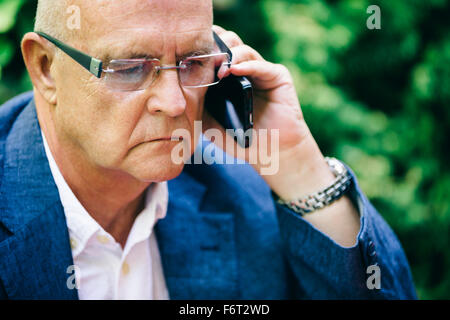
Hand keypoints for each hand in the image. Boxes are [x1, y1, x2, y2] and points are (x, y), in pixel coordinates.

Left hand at [203, 26, 359, 246]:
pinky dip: (247, 65)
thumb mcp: (210, 124)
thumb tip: (174, 95)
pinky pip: (261, 65)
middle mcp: (244, 69)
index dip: (201, 50)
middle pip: (228, 43)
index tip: (186, 54)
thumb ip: (196, 107)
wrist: (269, 153)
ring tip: (218, 69)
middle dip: (214, 46)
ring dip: (228, 56)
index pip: (213, 52)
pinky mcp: (277, 76)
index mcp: (228, 77)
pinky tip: (233, 70)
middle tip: (202, 57)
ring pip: (242, 49)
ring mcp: (261, 71)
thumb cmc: (241, 139)